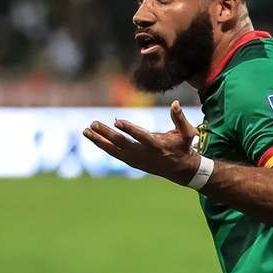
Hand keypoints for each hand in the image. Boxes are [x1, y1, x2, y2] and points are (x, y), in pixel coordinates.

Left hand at [83, 100, 200, 184]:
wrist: (180, 169)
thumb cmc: (183, 147)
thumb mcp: (186, 133)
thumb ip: (180, 118)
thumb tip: (175, 103)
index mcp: (158, 146)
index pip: (141, 137)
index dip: (129, 129)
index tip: (117, 120)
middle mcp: (144, 154)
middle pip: (122, 144)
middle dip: (107, 134)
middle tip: (93, 124)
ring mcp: (136, 160)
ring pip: (114, 150)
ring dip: (99, 140)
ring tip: (86, 131)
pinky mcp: (131, 162)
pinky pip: (114, 153)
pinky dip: (103, 145)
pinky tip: (93, 137)